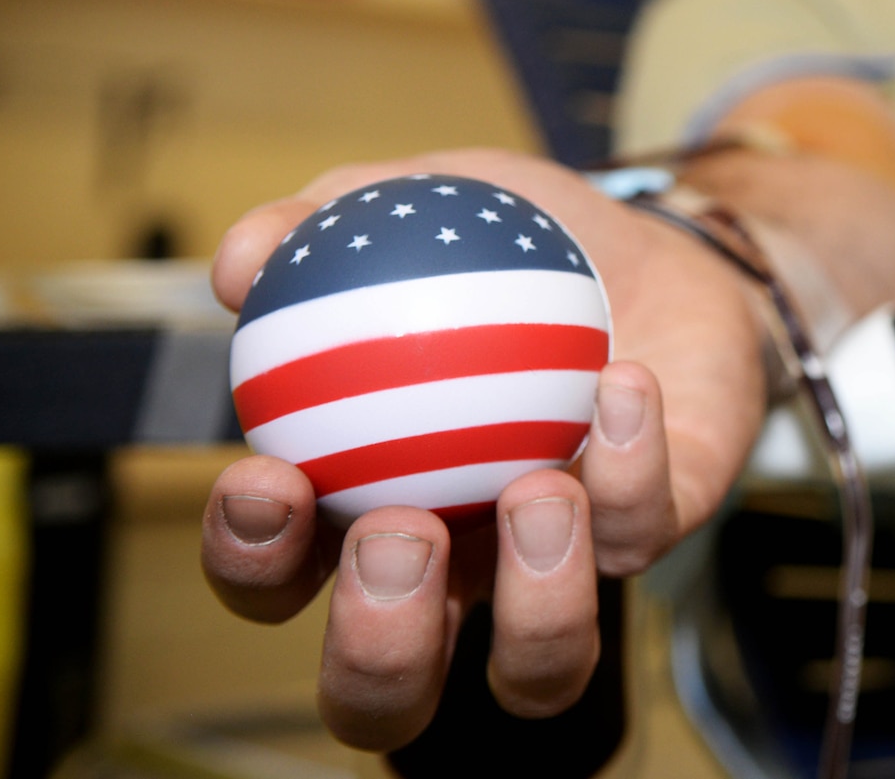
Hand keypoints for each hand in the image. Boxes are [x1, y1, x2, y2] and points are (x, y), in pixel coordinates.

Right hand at [200, 148, 764, 750]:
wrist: (659, 244)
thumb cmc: (512, 243)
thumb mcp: (409, 201)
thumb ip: (316, 222)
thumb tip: (236, 262)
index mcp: (359, 505)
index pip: (272, 580)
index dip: (249, 560)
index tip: (269, 478)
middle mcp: (455, 567)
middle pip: (384, 693)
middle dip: (377, 650)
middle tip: (397, 535)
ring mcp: (560, 566)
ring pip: (536, 672)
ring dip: (533, 605)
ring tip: (535, 490)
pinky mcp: (658, 530)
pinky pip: (643, 535)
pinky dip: (631, 466)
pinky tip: (622, 382)